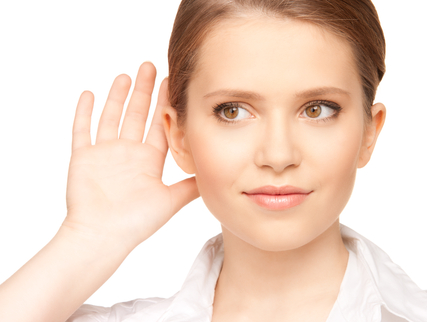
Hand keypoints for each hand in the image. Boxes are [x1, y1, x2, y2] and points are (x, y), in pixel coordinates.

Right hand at [64, 62, 198, 249]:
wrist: (102, 237)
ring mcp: (105, 154)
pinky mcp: (83, 158)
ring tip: (127, 75)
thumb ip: (191, 185)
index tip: (171, 83)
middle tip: (151, 66)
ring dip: (118, 96)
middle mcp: (128, 153)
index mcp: (148, 160)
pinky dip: (84, 112)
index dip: (165, 104)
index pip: (158, 125)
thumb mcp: (171, 200)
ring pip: (112, 117)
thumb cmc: (136, 223)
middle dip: (145, 91)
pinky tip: (90, 93)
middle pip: (137, 114)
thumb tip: (215, 173)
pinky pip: (82, 130)